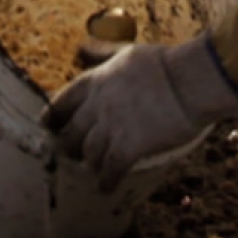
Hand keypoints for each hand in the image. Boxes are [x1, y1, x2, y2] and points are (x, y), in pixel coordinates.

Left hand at [45, 35, 237, 191]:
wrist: (189, 81)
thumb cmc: (162, 64)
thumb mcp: (125, 52)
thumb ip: (101, 54)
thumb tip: (82, 49)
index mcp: (94, 81)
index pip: (60, 103)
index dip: (53, 117)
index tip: (49, 126)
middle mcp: (96, 105)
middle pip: (70, 134)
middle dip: (70, 146)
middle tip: (75, 153)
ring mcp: (111, 127)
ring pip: (88, 154)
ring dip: (91, 163)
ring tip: (96, 169)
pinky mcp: (128, 147)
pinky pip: (109, 170)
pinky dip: (106, 181)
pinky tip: (106, 188)